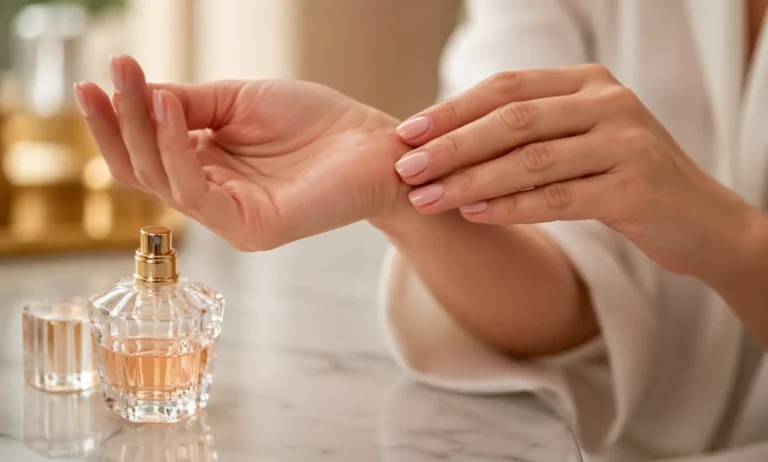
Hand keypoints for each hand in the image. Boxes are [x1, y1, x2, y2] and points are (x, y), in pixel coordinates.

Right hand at [74, 56, 407, 249]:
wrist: (373, 142)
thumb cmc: (315, 121)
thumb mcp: (239, 102)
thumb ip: (188, 106)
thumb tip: (135, 99)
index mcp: (207, 168)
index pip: (146, 153)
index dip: (116, 121)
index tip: (95, 78)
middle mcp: (213, 197)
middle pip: (144, 170)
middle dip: (119, 123)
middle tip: (106, 77)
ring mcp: (230, 218)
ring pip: (163, 181)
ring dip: (143, 131)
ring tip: (137, 85)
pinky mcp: (252, 227)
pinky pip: (197, 193)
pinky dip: (177, 151)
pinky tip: (169, 111)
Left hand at [393, 64, 765, 277]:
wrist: (699, 220)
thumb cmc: (621, 178)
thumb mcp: (579, 140)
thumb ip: (528, 133)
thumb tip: (443, 144)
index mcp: (588, 82)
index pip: (506, 88)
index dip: (452, 111)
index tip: (408, 134)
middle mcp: (609, 103)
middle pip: (513, 120)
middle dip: (452, 145)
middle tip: (406, 167)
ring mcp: (626, 143)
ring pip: (531, 159)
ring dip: (471, 181)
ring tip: (428, 198)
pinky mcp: (635, 188)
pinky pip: (559, 198)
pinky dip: (511, 207)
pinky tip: (474, 214)